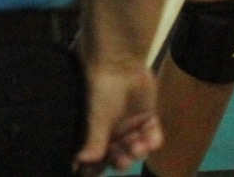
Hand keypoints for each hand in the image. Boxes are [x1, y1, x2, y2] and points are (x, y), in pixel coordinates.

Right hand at [76, 58, 161, 175]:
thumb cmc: (102, 93)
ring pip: (136, 148)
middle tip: (124, 161)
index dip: (98, 168)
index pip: (97, 159)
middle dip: (121, 160)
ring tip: (139, 148)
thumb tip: (79, 164)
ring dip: (138, 151)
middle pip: (118, 156)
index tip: (99, 171)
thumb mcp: (97, 119)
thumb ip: (94, 142)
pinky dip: (154, 140)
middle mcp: (113, 135)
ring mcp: (131, 127)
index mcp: (96, 136)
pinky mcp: (148, 117)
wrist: (121, 66)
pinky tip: (154, 141)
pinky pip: (152, 134)